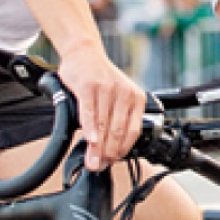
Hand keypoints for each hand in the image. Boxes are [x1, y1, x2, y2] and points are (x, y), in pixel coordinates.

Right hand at [57, 46, 145, 170]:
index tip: (112, 162)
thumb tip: (111, 147)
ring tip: (91, 161)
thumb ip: (117, 117)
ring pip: (103, 125)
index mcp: (136, 97)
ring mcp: (107, 89)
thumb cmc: (99, 77)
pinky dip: (90, 128)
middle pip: (117, 131)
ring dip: (97, 147)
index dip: (123, 150)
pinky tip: (89, 140)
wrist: (84, 52)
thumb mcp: (118, 95)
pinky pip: (90, 113)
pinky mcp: (89, 87)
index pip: (132, 131)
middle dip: (108, 153)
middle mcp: (124, 93)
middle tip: (98, 166)